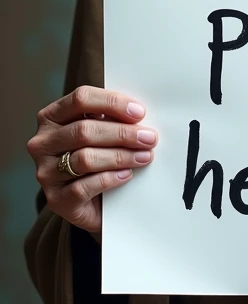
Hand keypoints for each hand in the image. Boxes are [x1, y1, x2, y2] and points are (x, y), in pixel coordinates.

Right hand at [27, 86, 156, 235]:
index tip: (139, 113)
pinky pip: (84, 187)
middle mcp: (43, 143)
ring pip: (85, 158)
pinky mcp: (56, 199)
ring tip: (144, 156)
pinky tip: (126, 175)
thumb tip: (139, 116)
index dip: (112, 103)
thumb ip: (111, 119)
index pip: (80, 99)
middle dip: (123, 133)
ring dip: (121, 156)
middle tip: (149, 138)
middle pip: (84, 130)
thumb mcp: (100, 132)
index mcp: (51, 117)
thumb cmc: (97, 158)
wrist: (90, 203)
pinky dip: (110, 178)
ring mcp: (46, 172)